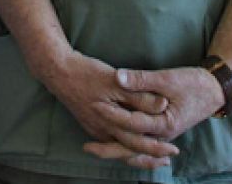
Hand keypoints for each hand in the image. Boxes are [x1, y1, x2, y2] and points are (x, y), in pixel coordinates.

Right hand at [39, 51, 176, 168]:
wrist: (58, 72)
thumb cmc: (86, 74)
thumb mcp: (115, 81)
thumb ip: (139, 95)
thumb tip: (163, 105)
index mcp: (111, 122)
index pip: (138, 142)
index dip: (157, 147)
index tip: (173, 150)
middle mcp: (102, 131)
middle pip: (130, 151)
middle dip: (149, 157)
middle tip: (167, 160)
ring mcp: (95, 129)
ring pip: (119, 148)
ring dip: (136, 153)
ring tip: (153, 156)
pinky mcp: (90, 124)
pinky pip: (110, 141)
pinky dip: (123, 145)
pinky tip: (130, 143)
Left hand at [82, 66, 223, 168]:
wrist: (214, 90)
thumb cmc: (194, 83)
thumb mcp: (168, 78)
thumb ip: (142, 79)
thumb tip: (118, 77)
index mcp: (166, 124)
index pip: (134, 123)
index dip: (113, 115)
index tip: (94, 107)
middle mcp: (163, 135)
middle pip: (132, 146)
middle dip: (109, 147)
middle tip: (87, 147)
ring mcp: (163, 136)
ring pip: (136, 149)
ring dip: (116, 150)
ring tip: (95, 149)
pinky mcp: (161, 132)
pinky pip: (142, 145)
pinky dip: (128, 148)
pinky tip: (115, 147)